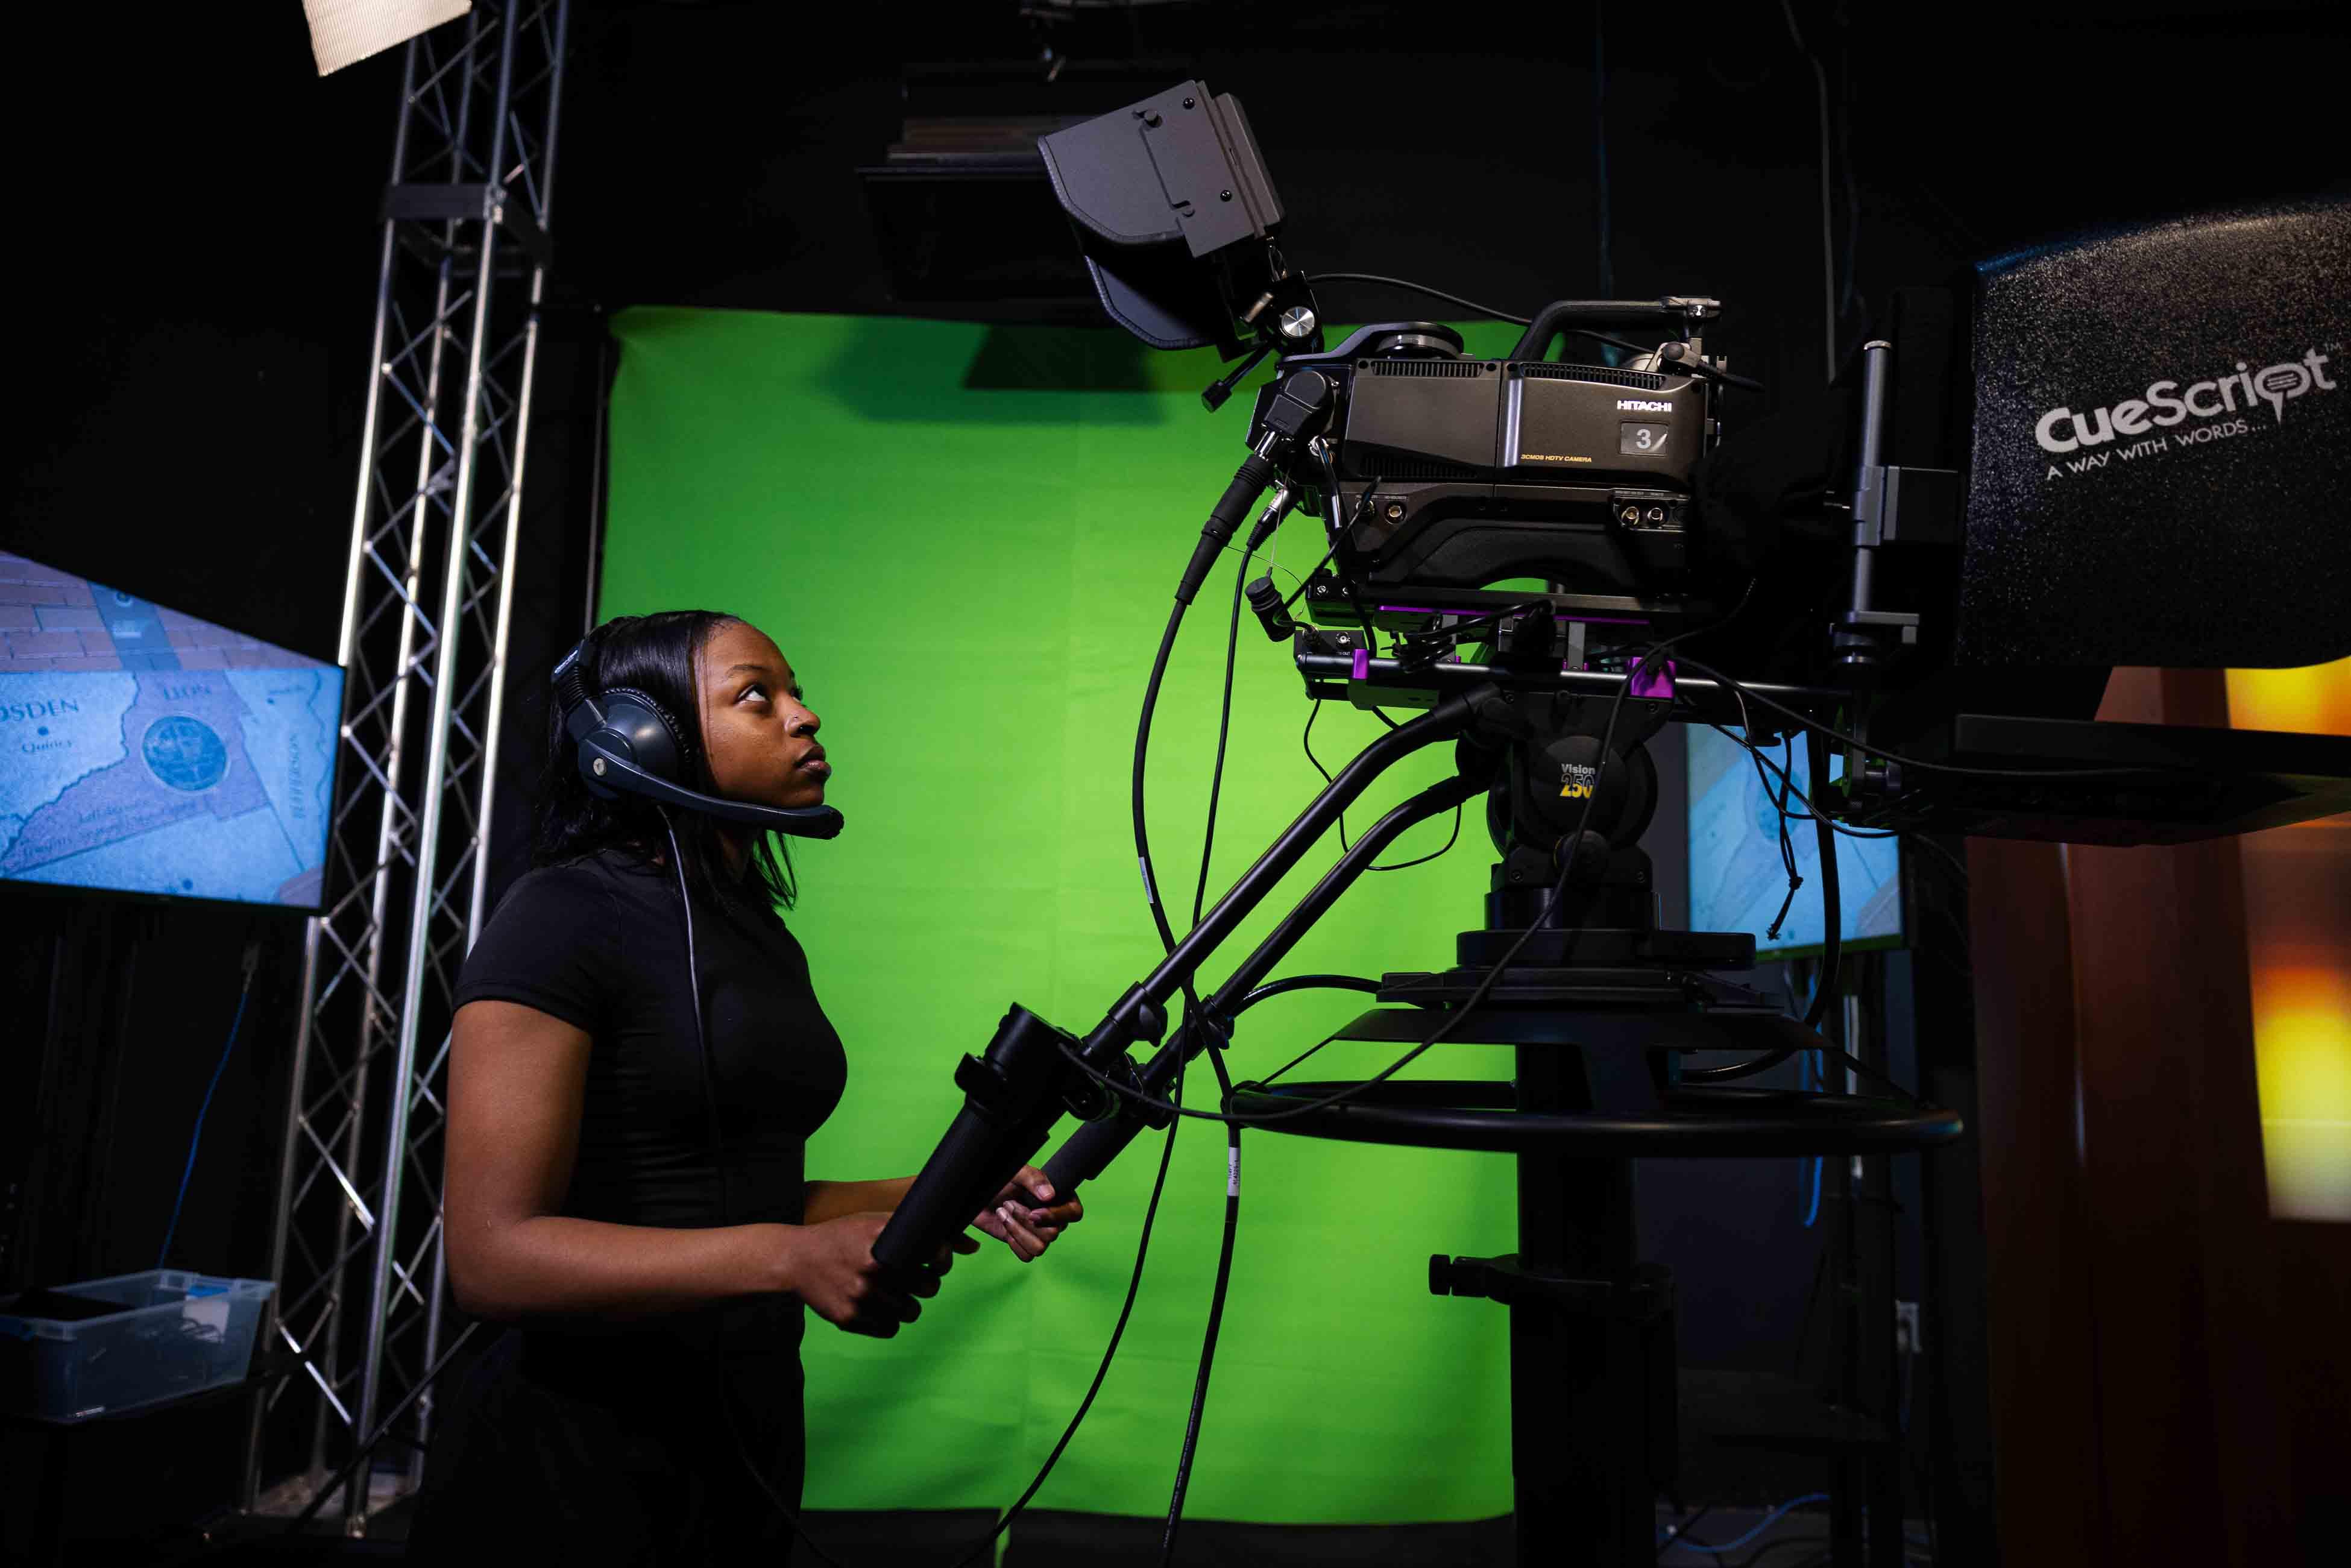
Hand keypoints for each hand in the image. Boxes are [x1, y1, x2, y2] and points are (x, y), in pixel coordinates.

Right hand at [788, 1213, 974, 1336]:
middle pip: (929, 1288)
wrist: (796, 1259)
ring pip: (912, 1312)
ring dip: (909, 1305)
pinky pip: (890, 1329)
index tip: (938, 1263)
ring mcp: (860, 1296)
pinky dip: (889, 1321)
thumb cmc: (841, 1237)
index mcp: (883, 1240)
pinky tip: (879, 1307)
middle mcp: (873, 1268)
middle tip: (918, 1280)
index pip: (935, 1254)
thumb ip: (906, 1227)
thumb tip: (952, 1239)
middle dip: (927, 1284)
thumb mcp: (871, 1221)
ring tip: (897, 1295)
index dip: (943, 1260)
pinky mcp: (849, 1319)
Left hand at [972, 1166, 1083, 1261]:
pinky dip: (1013, 1243)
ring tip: (1004, 1213)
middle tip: (1009, 1204)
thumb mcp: (1017, 1172)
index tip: (1033, 1212)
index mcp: (1059, 1198)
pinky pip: (1027, 1256)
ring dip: (1017, 1231)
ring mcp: (1040, 1234)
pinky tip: (1005, 1226)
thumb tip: (1050, 1196)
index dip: (1055, 1216)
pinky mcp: (1025, 1245)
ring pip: (1040, 1248)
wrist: (978, 1195)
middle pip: (1053, 1234)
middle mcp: (1054, 1218)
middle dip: (1025, 1220)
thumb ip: (1034, 1179)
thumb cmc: (1001, 1181)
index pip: (1074, 1213)